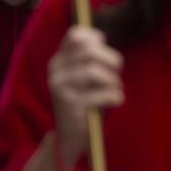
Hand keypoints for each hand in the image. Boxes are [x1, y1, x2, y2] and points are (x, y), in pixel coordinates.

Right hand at [47, 27, 122, 165]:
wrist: (70, 136)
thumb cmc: (85, 99)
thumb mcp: (86, 75)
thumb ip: (90, 56)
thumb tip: (99, 37)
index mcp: (59, 60)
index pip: (75, 35)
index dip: (96, 39)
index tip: (104, 50)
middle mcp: (54, 71)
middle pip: (90, 51)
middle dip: (112, 60)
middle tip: (116, 73)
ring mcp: (59, 88)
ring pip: (95, 71)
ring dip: (113, 81)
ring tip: (114, 89)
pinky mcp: (68, 105)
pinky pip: (102, 93)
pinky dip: (115, 96)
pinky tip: (114, 102)